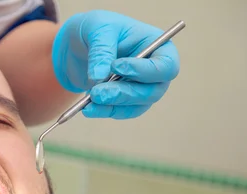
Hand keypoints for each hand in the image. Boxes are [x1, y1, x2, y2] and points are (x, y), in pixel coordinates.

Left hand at [52, 10, 179, 118]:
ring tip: (89, 100)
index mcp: (158, 45)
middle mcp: (155, 70)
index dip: (145, 71)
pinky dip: (104, 111)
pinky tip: (88, 108)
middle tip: (97, 92)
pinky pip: (122, 112)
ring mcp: (143, 88)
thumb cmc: (97, 30)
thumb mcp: (98, 29)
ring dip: (113, 105)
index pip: (166, 66)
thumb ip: (101, 51)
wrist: (79, 46)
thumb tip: (99, 78)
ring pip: (137, 105)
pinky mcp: (127, 102)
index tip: (116, 66)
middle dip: (124, 93)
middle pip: (153, 91)